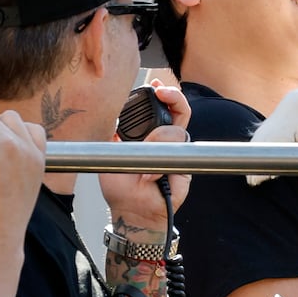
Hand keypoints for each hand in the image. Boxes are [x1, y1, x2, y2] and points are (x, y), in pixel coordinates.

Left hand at [102, 81, 190, 232]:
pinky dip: (161, 167)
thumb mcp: (112, 153)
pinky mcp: (185, 169)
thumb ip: (116, 133)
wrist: (132, 211)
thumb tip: (115, 115)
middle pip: (181, 111)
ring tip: (144, 162)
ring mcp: (178, 154)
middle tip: (162, 92)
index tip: (154, 85)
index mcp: (150, 134)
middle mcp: (167, 141)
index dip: (162, 94)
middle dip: (174, 97)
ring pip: (177, 131)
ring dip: (158, 141)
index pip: (163, 108)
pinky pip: (178, 157)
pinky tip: (150, 177)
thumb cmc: (122, 185)